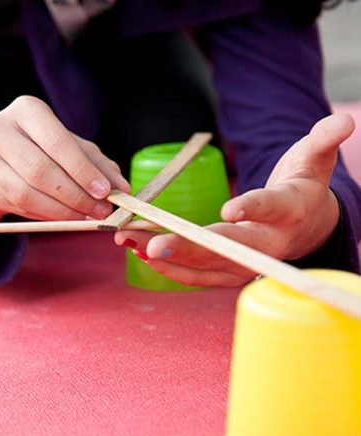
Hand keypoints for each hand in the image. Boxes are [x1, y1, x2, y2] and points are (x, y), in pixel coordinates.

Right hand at [0, 95, 129, 222]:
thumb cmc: (38, 149)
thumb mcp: (67, 147)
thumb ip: (95, 164)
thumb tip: (123, 188)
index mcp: (26, 110)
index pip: (57, 142)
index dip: (82, 170)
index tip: (106, 192)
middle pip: (40, 170)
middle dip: (75, 195)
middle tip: (100, 210)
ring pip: (26, 192)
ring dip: (62, 210)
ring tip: (86, 217)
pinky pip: (18, 205)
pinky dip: (46, 215)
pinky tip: (64, 217)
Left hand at [114, 113, 355, 286]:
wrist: (305, 226)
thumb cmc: (302, 186)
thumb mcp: (314, 159)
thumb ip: (322, 141)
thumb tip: (343, 123)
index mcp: (290, 210)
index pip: (272, 209)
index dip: (253, 208)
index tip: (229, 209)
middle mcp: (268, 243)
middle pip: (230, 249)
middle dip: (191, 248)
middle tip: (154, 244)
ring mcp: (247, 263)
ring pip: (207, 267)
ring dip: (168, 257)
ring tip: (130, 243)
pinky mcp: (229, 272)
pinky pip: (198, 276)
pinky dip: (169, 268)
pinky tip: (140, 254)